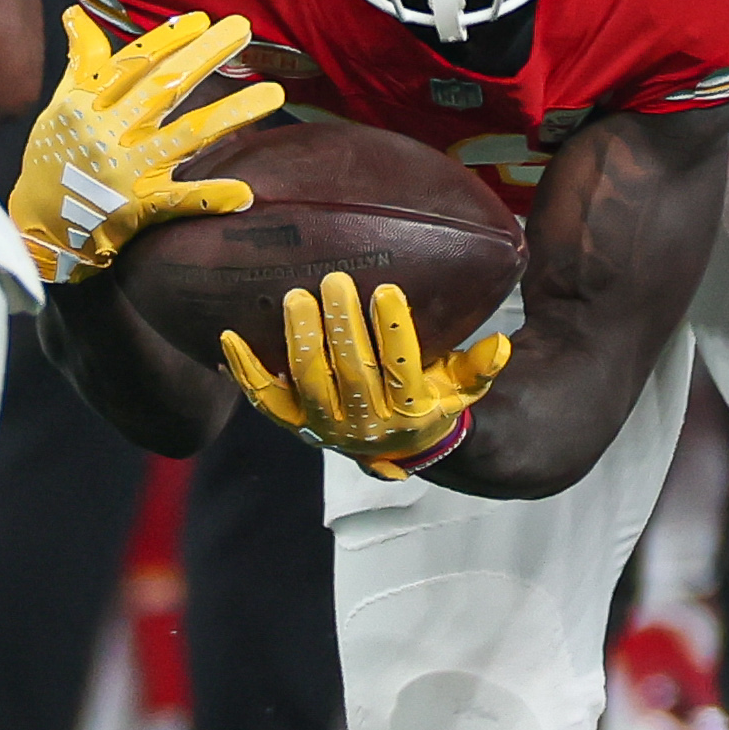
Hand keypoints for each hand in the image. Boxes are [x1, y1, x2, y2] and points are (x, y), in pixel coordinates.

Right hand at [7, 7, 284, 283]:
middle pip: (162, 89)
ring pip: (184, 138)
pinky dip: (210, 198)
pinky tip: (245, 193)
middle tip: (242, 29)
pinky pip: (178, 202)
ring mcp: (126, 171)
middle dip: (203, 57)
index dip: (167, 40)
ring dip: (229, 116)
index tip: (201, 20)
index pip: (133, 65)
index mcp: (89, 105)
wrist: (40, 226)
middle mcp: (108, 133)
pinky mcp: (138, 208)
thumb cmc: (52, 158)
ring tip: (273, 95)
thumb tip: (75, 14)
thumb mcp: (60, 106)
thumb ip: (81, 62)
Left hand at [219, 272, 513, 480]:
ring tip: (295, 298)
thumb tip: (501, 345)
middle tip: (334, 281)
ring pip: (307, 382)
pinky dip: (244, 370)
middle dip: (341, 326)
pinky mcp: (291, 422)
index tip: (386, 290)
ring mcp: (323, 425)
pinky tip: (228, 335)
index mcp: (409, 412)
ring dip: (300, 339)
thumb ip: (478, 368)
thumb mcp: (460, 388)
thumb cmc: (428, 401)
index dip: (394, 331)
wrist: (395, 448)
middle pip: (350, 372)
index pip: (402, 368)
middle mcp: (364, 423)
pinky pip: (263, 399)